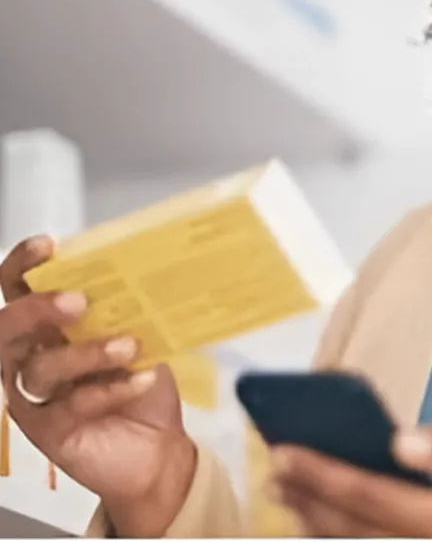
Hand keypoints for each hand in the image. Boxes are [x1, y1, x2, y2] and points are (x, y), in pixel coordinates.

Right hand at [0, 237, 196, 536]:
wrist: (157, 445)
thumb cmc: (140, 379)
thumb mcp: (139, 333)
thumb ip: (129, 306)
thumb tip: (144, 266)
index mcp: (48, 325)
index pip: (18, 289)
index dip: (22, 265)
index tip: (47, 245)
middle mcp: (32, 357)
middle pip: (8, 329)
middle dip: (37, 310)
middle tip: (79, 301)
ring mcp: (36, 397)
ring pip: (40, 369)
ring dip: (86, 353)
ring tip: (129, 346)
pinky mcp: (49, 432)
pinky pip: (70, 405)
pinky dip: (109, 388)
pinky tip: (141, 379)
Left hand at [270, 415, 431, 537]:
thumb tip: (400, 442)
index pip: (378, 498)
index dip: (326, 475)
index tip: (285, 451)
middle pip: (362, 536)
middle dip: (311, 501)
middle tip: (273, 468)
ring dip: (324, 527)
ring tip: (288, 495)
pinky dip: (357, 541)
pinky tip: (335, 522)